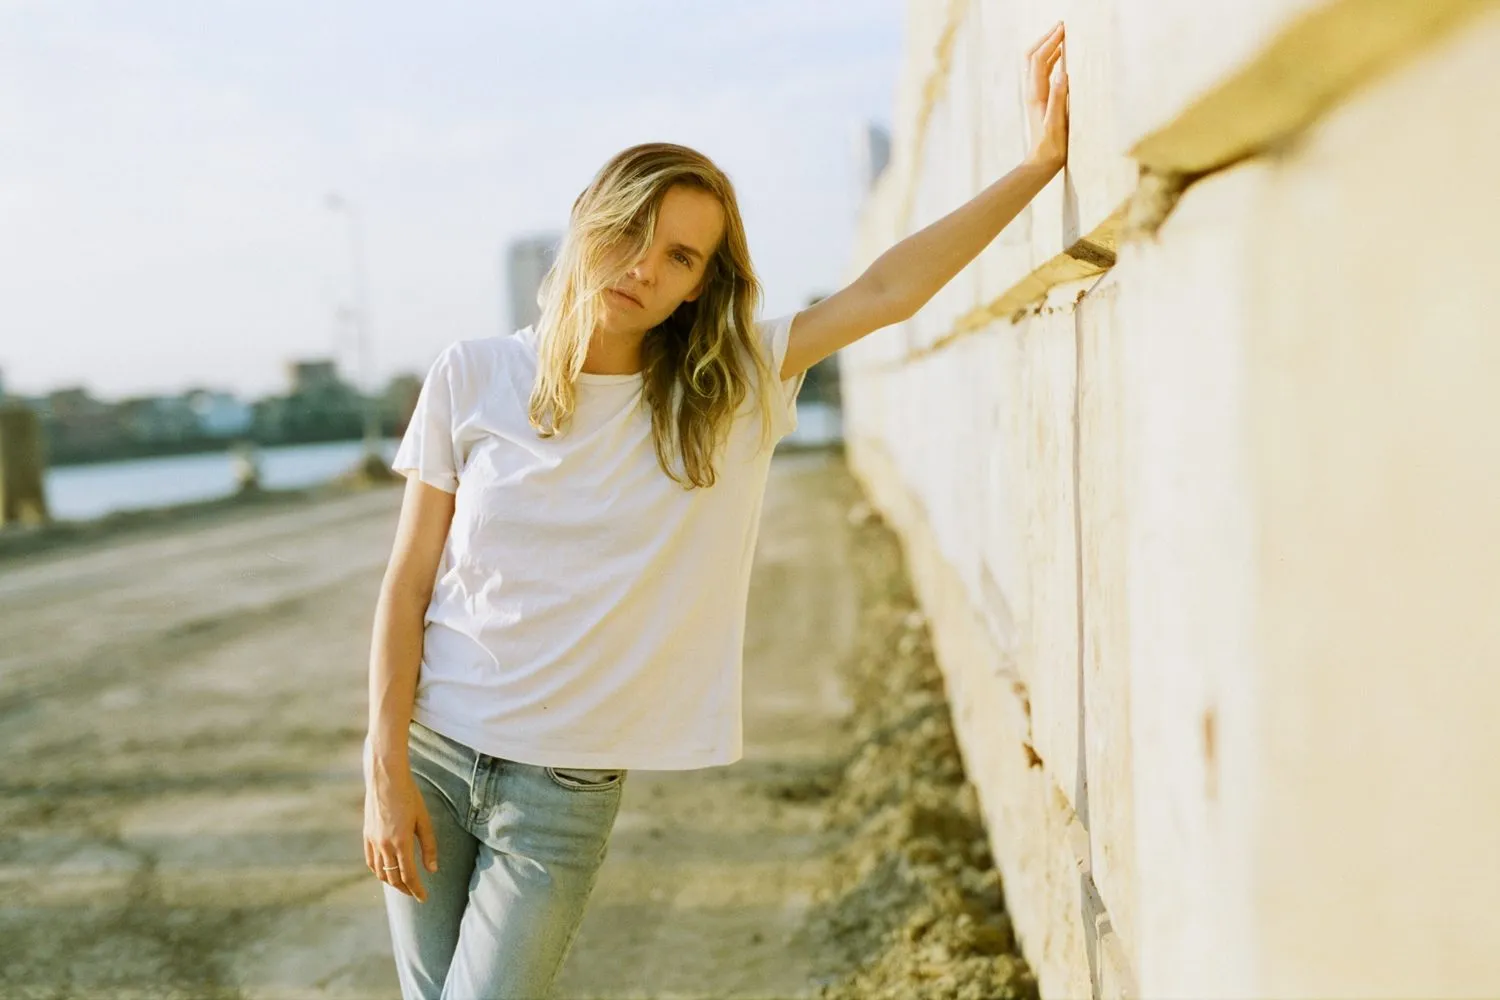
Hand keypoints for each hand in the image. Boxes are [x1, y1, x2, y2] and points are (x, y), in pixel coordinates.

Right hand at [363, 757, 437, 901]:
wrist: (386, 778)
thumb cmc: (409, 796)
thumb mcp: (424, 820)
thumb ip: (429, 846)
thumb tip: (432, 869)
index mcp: (401, 842)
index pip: (409, 876)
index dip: (417, 890)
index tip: (424, 898)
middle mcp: (384, 845)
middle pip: (394, 877)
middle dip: (406, 889)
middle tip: (415, 894)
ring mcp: (372, 841)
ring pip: (380, 872)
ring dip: (392, 882)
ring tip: (403, 885)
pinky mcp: (367, 835)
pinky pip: (371, 861)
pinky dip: (379, 871)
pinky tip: (386, 871)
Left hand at [1023, 21, 1068, 170]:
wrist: (1042, 162)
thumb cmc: (1052, 145)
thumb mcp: (1057, 122)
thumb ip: (1058, 98)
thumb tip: (1062, 73)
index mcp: (1036, 94)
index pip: (1040, 60)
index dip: (1051, 42)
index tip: (1064, 28)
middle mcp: (1032, 91)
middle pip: (1032, 57)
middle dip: (1045, 39)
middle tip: (1061, 25)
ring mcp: (1034, 95)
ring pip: (1036, 63)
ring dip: (1047, 47)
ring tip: (1062, 35)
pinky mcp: (1040, 100)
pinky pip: (1043, 73)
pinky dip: (1051, 59)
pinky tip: (1061, 57)